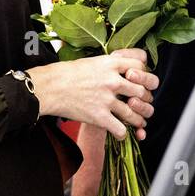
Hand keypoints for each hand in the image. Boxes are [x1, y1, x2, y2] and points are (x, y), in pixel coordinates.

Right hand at [28, 49, 157, 140]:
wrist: (49, 87)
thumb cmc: (66, 74)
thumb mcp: (92, 61)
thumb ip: (110, 65)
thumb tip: (124, 68)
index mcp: (111, 63)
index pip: (141, 66)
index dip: (145, 74)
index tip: (142, 81)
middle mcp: (112, 80)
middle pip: (143, 91)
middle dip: (145, 100)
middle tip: (141, 104)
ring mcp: (106, 99)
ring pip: (134, 113)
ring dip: (138, 120)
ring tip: (137, 122)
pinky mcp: (99, 116)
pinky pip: (120, 129)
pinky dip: (123, 134)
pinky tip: (120, 132)